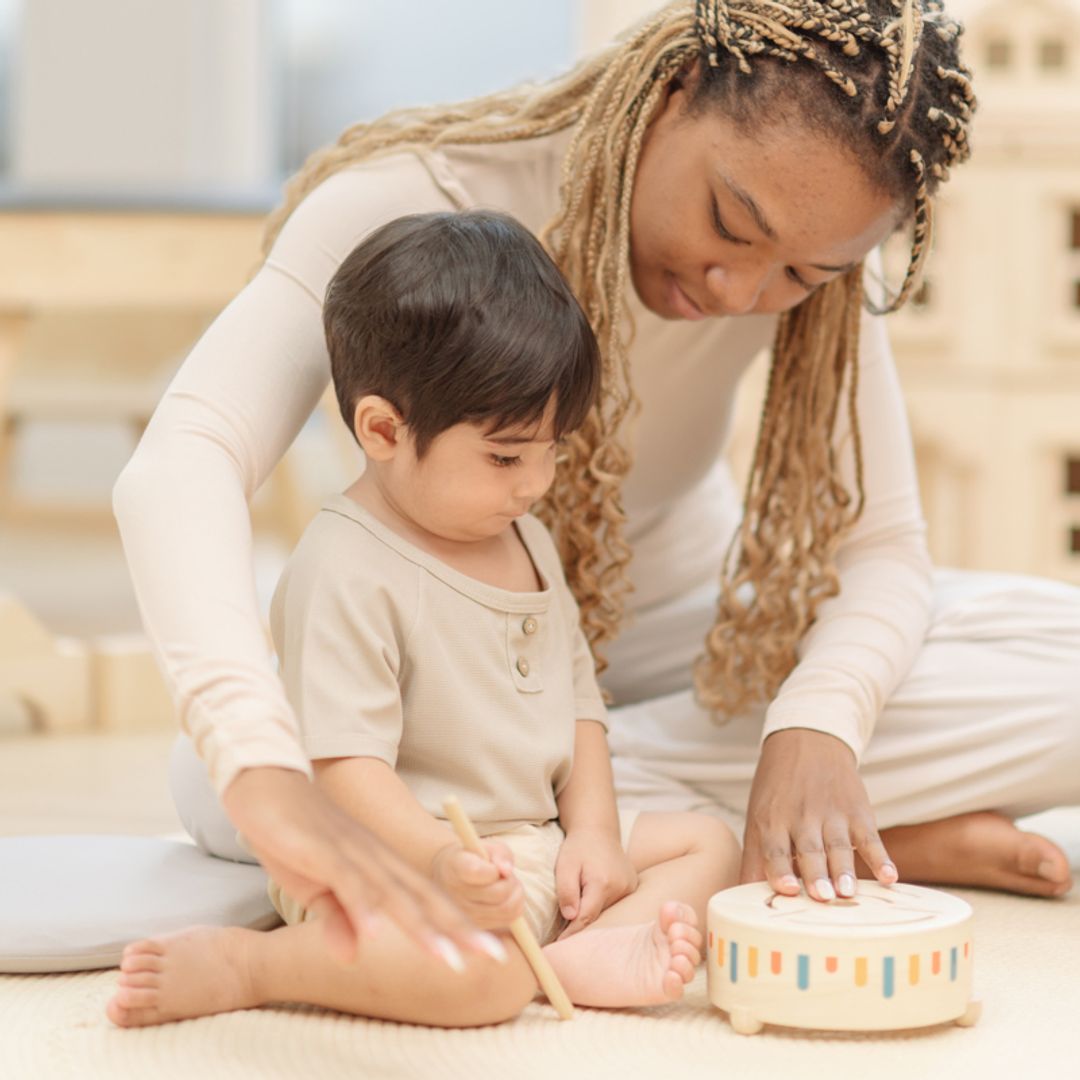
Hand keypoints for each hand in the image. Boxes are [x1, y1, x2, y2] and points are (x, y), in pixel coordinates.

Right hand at [223, 767, 492, 967]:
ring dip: (421, 927)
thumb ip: (339, 919)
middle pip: (423, 898)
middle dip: (458, 929)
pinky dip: (363, 907)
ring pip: (394, 893)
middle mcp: (376, 859)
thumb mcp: (315, 888)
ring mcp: (352, 853)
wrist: (265, 787)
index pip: (427, 901)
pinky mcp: (323, 850)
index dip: (459, 926)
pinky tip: (376, 934)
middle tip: (494, 956)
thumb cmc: (295, 838)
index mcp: (380, 867)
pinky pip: (347, 882)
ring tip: (449, 959)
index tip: (492, 952)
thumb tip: (354, 957)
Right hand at [431, 839, 524, 930]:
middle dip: (511, 882)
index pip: (477, 872)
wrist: (452, 875)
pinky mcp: (477, 926)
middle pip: (498, 893)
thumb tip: (507, 871)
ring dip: (516, 895)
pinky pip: (507, 920)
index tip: (493, 866)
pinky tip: (507, 897)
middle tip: (507, 875)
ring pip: (506, 909)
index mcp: (456, 867)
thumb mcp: (486, 846)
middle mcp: (456, 894)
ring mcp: (465, 914)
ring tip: (509, 885)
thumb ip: (500, 854)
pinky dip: (515, 907)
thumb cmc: (474, 857)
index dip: (494, 869)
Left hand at [554, 826, 637, 937]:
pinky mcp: (632, 886)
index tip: (561, 945)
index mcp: (602, 882)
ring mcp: (629, 886)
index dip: (572, 933)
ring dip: (591, 914)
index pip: (586, 917)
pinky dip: (601, 906)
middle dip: (581, 924)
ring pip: (606, 911)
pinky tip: (591, 903)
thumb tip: (570, 917)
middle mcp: (621, 887)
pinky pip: (614, 904)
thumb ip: (566, 890)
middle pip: (597, 915)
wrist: (597, 829)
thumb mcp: (565, 865)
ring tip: (575, 916)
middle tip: (563, 936)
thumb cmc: (578, 847)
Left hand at [740, 729, 897, 901]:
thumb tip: (739, 903)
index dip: (780, 869)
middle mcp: (801, 817)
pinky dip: (881, 857)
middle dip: (815, 874)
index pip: (774, 848)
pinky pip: (870, 837)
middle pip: (809, 849)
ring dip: (844, 869)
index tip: (787, 889)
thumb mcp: (759, 817)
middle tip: (822, 897)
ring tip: (848, 892)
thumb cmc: (778, 791)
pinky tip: (890, 877)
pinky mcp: (857, 812)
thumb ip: (755, 860)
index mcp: (772, 820)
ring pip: (839, 846)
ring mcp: (832, 814)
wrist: (807, 742)